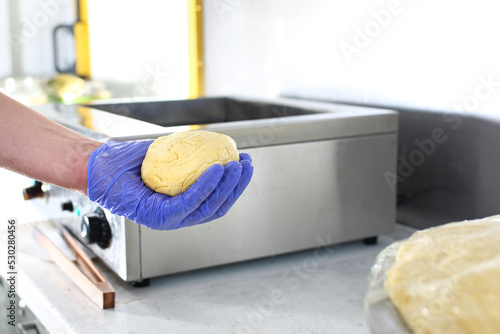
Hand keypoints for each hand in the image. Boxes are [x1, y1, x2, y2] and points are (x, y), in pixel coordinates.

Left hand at [87, 140, 252, 229]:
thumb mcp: (168, 155)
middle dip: (237, 186)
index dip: (235, 184)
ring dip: (226, 186)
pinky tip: (215, 169)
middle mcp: (178, 217)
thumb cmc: (129, 162)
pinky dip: (204, 187)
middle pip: (217, 206)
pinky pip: (187, 202)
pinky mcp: (157, 218)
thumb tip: (218, 144)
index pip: (217, 200)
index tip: (245, 163)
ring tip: (236, 166)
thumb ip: (191, 155)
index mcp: (182, 206)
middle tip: (247, 164)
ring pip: (206, 207)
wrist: (99, 166)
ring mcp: (168, 220)